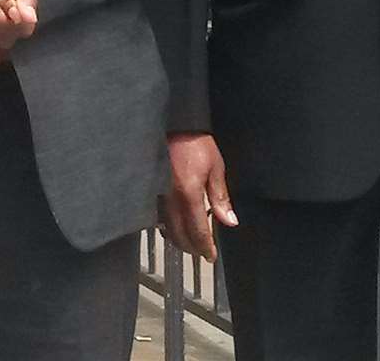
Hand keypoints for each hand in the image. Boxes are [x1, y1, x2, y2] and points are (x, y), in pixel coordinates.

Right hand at [159, 133, 236, 262]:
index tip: (211, 256)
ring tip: (190, 242)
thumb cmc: (195, 142)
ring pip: (166, 229)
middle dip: (192, 248)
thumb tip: (229, 221)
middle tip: (202, 252)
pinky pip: (157, 217)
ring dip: (178, 240)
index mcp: (189, 194)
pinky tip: (174, 226)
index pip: (197, 231)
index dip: (205, 247)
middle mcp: (170, 199)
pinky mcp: (150, 190)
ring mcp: (157, 196)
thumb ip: (220, 197)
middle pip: (179, 236)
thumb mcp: (215, 167)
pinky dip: (167, 227)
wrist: (173, 124)